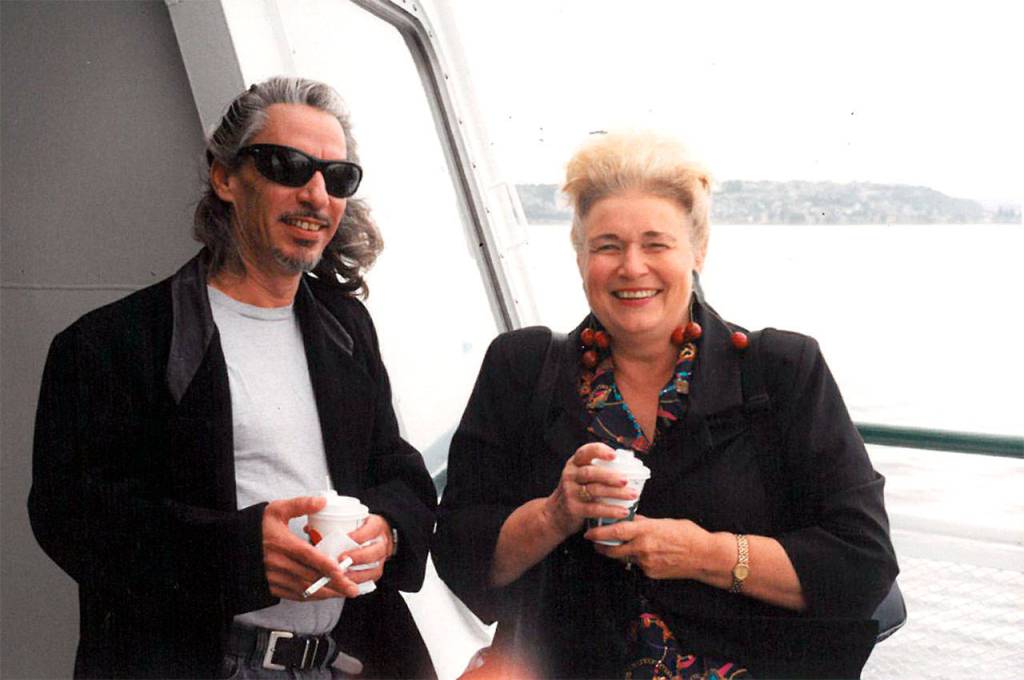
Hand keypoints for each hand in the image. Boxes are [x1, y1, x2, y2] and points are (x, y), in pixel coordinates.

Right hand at [262, 496, 358, 599]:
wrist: (233, 545)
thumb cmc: (257, 526)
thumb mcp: (276, 510)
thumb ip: (300, 504)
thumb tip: (323, 501)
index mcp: (282, 543)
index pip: (306, 555)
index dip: (324, 563)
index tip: (341, 569)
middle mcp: (278, 563)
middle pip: (310, 576)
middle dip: (333, 584)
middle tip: (353, 588)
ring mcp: (274, 577)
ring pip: (304, 589)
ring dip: (326, 593)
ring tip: (344, 593)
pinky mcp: (271, 587)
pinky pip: (294, 596)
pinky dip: (311, 597)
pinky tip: (325, 594)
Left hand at [336, 514, 393, 586]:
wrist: (380, 534)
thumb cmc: (363, 526)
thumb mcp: (354, 518)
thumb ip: (334, 523)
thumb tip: (308, 529)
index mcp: (377, 526)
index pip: (371, 530)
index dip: (359, 536)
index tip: (345, 538)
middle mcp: (382, 542)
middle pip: (374, 552)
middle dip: (357, 557)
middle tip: (341, 559)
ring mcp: (382, 558)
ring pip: (374, 568)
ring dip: (357, 574)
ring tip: (341, 575)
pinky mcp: (379, 570)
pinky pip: (371, 579)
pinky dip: (359, 582)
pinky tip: (347, 584)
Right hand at [542, 442, 635, 537]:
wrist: (555, 514)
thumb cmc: (576, 491)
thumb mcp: (580, 476)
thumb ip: (597, 469)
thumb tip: (631, 466)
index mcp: (574, 463)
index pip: (585, 452)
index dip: (599, 451)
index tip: (614, 455)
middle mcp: (570, 475)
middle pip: (590, 472)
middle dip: (610, 475)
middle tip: (626, 480)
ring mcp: (570, 492)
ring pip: (594, 490)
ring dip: (615, 493)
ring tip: (632, 495)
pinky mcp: (573, 509)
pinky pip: (594, 509)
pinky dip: (610, 510)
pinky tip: (624, 511)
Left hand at [585, 515, 712, 579]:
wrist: (705, 556)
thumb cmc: (688, 534)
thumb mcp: (664, 522)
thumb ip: (645, 522)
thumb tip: (631, 519)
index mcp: (646, 531)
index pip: (616, 531)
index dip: (599, 533)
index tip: (589, 533)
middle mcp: (643, 548)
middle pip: (613, 549)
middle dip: (602, 547)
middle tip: (595, 543)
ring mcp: (646, 563)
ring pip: (625, 558)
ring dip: (619, 553)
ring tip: (617, 546)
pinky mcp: (651, 573)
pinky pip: (637, 566)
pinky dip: (636, 560)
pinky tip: (643, 554)